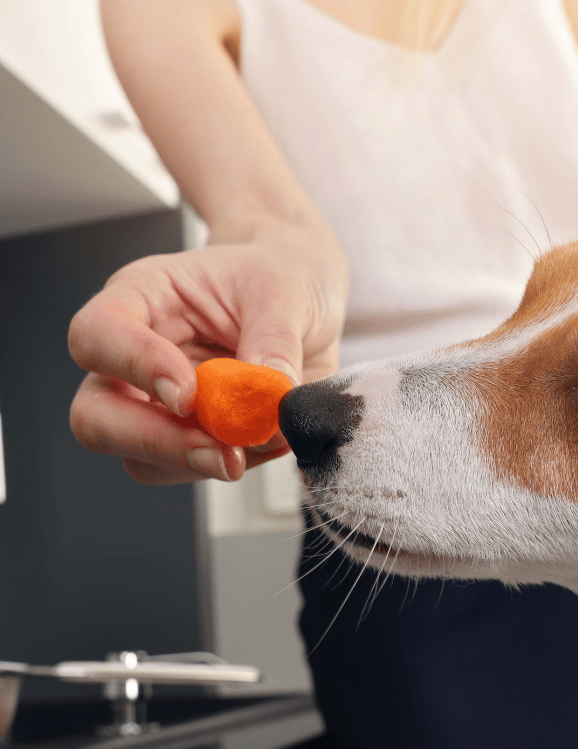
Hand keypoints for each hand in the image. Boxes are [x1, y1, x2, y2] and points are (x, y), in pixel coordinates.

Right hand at [68, 238, 347, 484]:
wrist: (309, 302)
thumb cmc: (281, 280)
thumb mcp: (287, 293)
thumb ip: (275, 344)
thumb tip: (268, 400)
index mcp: (144, 297)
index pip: (97, 335)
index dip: (135, 368)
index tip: (188, 395)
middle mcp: (134, 355)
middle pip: (96, 415)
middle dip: (159, 442)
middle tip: (225, 452)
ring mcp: (156, 403)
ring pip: (140, 457)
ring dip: (202, 462)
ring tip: (268, 438)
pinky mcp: (188, 435)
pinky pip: (189, 468)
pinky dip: (232, 463)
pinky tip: (272, 440)